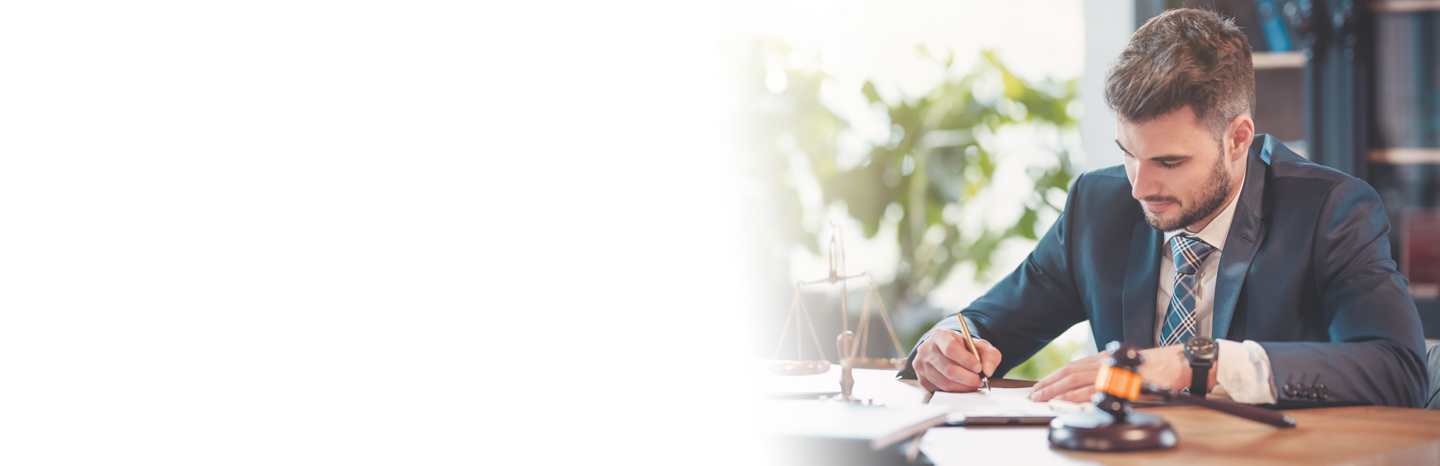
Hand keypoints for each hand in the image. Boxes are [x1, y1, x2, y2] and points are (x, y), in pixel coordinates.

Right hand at [913, 330, 1001, 392]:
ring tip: (973, 382)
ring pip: (945, 382)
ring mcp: (922, 365)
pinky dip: (955, 390)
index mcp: (939, 335)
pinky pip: (941, 390)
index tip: (979, 368)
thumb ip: (990, 355)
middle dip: (968, 378)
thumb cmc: (963, 348)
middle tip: (979, 379)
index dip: (966, 360)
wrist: (947, 352)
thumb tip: (988, 370)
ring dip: (963, 386)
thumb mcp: (980, 346)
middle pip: (948, 369)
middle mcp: (926, 349)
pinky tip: (962, 385)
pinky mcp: (922, 379)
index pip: (950, 348)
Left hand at [1029, 344, 1217, 401]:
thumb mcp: (1123, 365)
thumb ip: (1105, 373)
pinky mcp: (1120, 381)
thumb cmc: (1154, 367)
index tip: (1040, 385)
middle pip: (1069, 372)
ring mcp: (1112, 370)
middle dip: (1048, 383)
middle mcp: (1104, 361)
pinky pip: (1095, 389)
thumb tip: (1086, 386)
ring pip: (1076, 379)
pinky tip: (1066, 400)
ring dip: (1056, 389)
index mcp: (1103, 357)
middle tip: (1034, 393)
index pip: (1072, 367)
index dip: (1054, 376)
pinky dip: (1078, 394)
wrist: (1176, 363)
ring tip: (1042, 397)